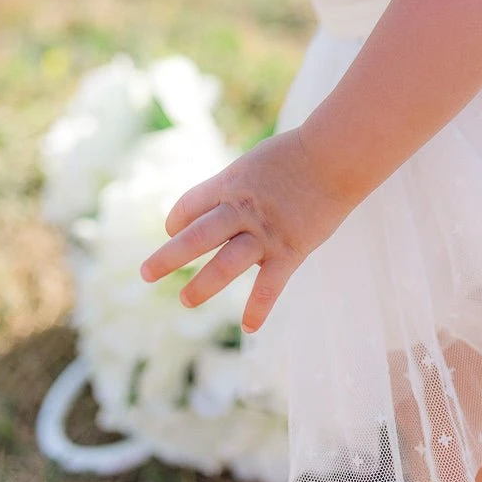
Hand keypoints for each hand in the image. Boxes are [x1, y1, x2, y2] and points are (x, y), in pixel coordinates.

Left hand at [139, 128, 353, 332]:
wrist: (336, 155)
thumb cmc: (298, 154)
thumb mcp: (256, 162)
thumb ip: (238, 187)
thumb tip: (221, 209)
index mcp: (230, 182)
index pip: (190, 205)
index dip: (176, 220)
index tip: (173, 230)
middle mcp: (241, 209)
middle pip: (196, 236)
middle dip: (168, 256)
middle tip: (146, 273)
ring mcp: (265, 232)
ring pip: (225, 264)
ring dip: (203, 285)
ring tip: (186, 300)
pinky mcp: (290, 250)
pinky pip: (270, 285)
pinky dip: (259, 307)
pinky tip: (249, 327)